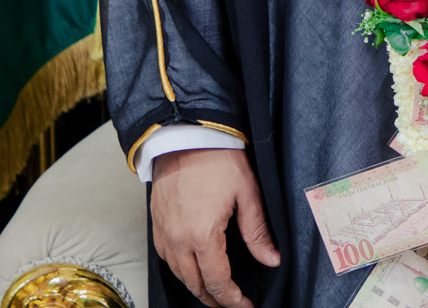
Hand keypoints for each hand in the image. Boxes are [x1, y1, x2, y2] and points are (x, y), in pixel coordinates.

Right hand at [151, 148, 281, 307]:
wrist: (186, 136)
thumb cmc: (218, 159)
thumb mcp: (247, 193)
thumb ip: (258, 231)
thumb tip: (272, 259)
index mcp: (202, 235)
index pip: (217, 281)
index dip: (232, 299)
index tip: (246, 305)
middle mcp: (177, 240)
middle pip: (195, 284)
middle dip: (214, 299)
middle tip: (233, 304)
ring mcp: (163, 233)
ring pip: (178, 275)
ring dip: (196, 287)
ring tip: (215, 292)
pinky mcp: (155, 224)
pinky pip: (166, 259)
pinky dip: (181, 270)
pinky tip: (193, 269)